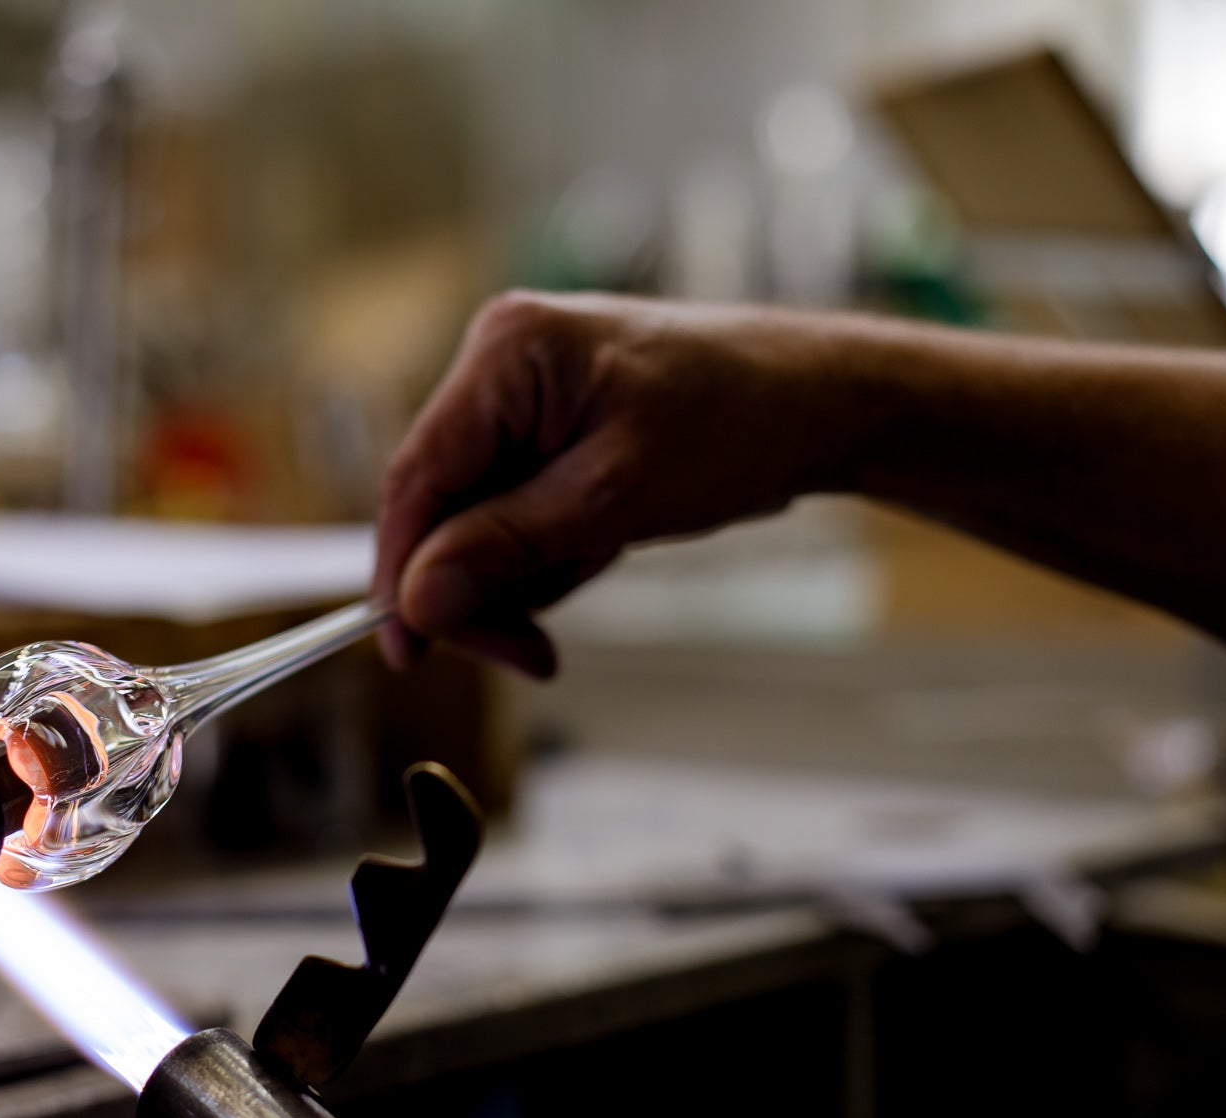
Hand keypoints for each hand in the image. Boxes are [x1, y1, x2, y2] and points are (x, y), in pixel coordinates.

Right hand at [373, 292, 879, 674]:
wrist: (823, 402)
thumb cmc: (737, 422)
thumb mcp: (613, 499)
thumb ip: (506, 548)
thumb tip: (417, 602)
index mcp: (506, 352)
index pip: (416, 477)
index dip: (402, 571)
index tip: (407, 652)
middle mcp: (502, 365)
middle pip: (441, 507)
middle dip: (481, 586)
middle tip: (530, 656)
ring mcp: (525, 398)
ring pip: (477, 522)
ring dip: (525, 575)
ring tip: (603, 561)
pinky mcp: (552, 431)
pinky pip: (517, 513)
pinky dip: (551, 551)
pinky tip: (606, 544)